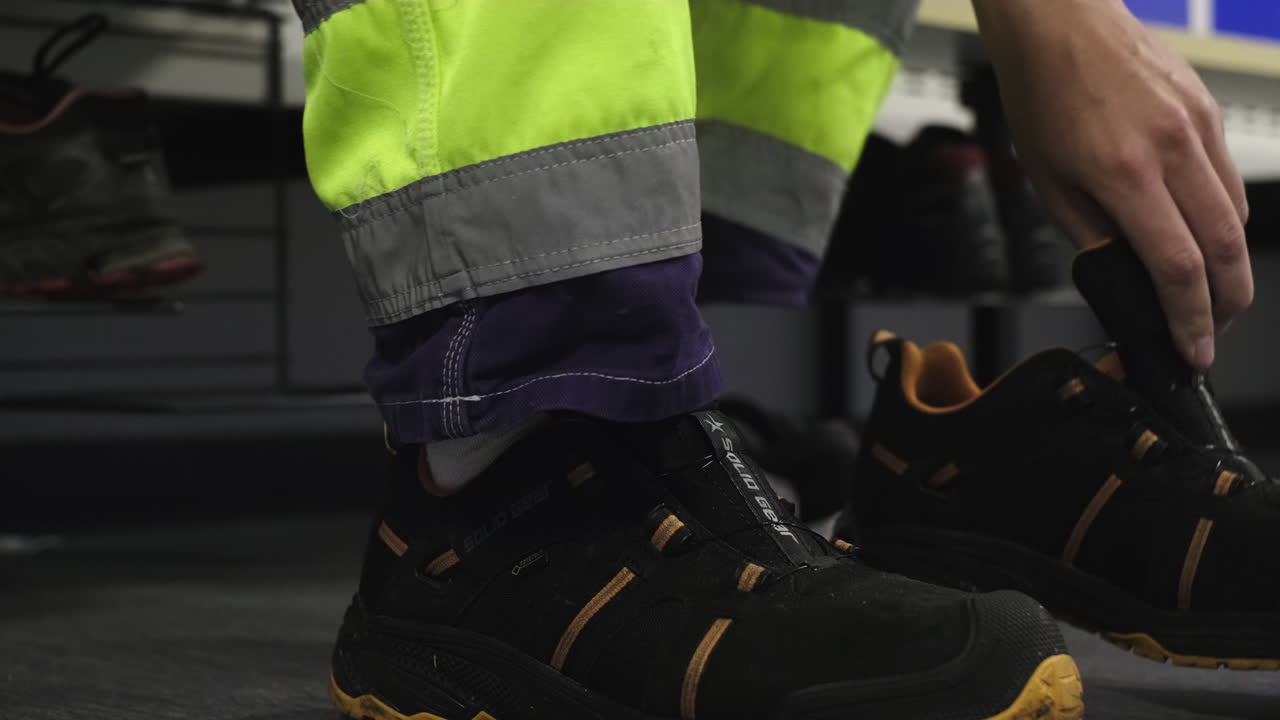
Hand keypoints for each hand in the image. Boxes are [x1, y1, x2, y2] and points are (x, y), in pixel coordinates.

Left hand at [973, 0, 1250, 368]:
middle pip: (1226, 249)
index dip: (1190, 319)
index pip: (1177, 267)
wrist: (1059, 24)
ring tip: (1208, 294)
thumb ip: (1090, 235)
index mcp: (1123, 173)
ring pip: (1237, 217)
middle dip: (1225, 304)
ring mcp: (1198, 127)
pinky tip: (1201, 235)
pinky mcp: (1208, 112)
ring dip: (1231, 266)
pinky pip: (1229, 179)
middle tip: (1210, 332)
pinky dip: (1224, 219)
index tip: (1193, 350)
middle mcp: (1172, 149)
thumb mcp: (1048, 181)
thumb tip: (1124, 277)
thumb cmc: (1042, 96)